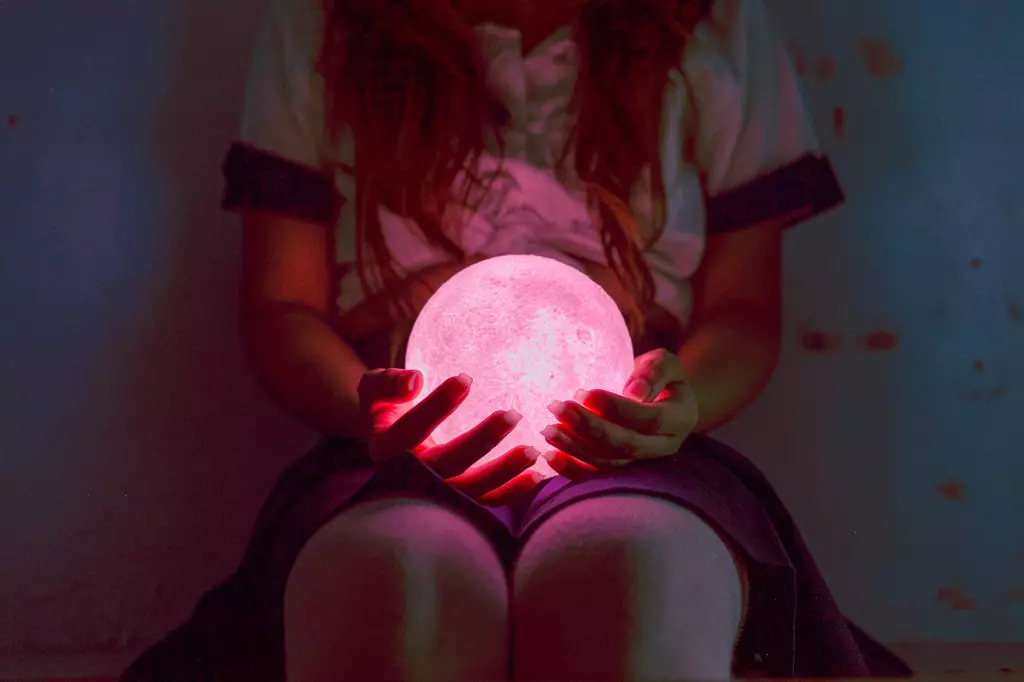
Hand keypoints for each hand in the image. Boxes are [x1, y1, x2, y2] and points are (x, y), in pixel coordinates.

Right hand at [358, 368, 542, 504]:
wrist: (390, 442)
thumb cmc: (387, 408)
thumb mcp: (374, 389)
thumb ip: (388, 383)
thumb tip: (416, 380)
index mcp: (386, 448)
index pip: (411, 429)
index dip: (437, 406)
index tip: (466, 378)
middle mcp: (409, 477)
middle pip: (447, 464)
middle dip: (481, 441)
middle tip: (513, 415)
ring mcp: (435, 494)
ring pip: (471, 490)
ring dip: (503, 472)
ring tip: (532, 450)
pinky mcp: (457, 502)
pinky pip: (486, 503)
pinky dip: (512, 492)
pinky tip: (537, 475)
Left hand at [540, 348, 698, 477]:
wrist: (661, 399)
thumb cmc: (660, 375)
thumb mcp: (664, 363)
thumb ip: (653, 373)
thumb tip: (634, 393)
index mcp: (680, 419)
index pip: (649, 419)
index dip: (616, 409)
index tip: (584, 393)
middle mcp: (664, 447)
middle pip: (625, 445)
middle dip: (588, 428)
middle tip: (557, 408)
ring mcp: (642, 463)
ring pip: (608, 463)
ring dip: (575, 449)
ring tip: (548, 430)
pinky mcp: (621, 471)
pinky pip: (596, 475)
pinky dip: (571, 469)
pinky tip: (549, 456)